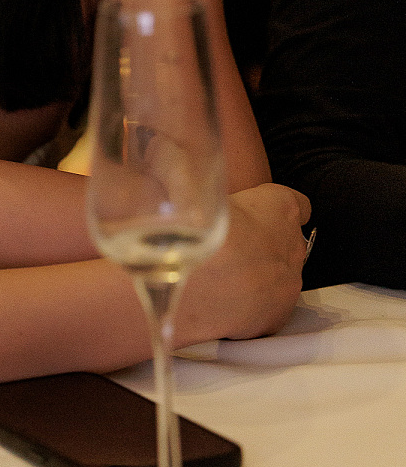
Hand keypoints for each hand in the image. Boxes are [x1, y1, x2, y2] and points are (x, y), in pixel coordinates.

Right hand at [180, 182, 310, 344]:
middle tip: (230, 250)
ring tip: (222, 281)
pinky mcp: (278, 316)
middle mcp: (294, 244)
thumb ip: (194, 171)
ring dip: (258, 278)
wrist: (192, 281)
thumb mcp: (197, 185)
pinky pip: (269, 308)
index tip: (261, 214)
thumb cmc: (197, 226)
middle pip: (287, 243)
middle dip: (264, 246)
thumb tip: (169, 150)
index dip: (277, 209)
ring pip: (280, 277)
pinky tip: (224, 304)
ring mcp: (290, 283)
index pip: (297, 203)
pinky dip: (252, 308)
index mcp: (281, 206)